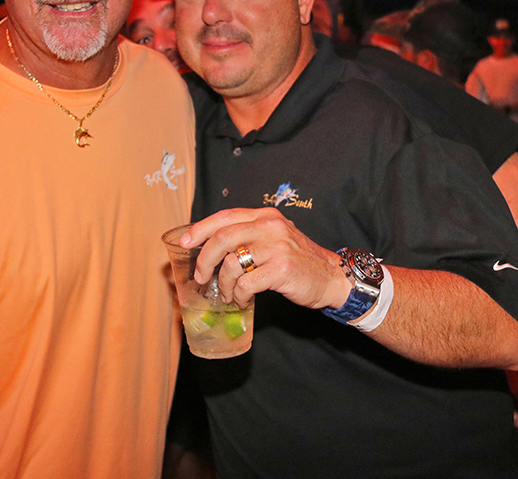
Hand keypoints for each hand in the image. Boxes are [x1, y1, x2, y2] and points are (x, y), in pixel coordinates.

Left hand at [182, 208, 350, 309]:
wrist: (331, 277)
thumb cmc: (298, 261)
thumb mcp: (275, 239)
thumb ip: (249, 236)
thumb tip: (211, 248)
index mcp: (265, 216)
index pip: (225, 216)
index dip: (200, 228)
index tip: (185, 242)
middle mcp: (270, 226)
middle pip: (222, 238)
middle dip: (204, 259)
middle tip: (200, 277)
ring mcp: (276, 247)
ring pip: (231, 263)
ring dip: (222, 284)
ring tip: (226, 294)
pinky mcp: (281, 269)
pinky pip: (245, 284)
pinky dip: (237, 296)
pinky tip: (241, 300)